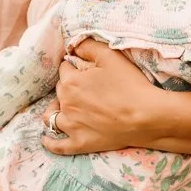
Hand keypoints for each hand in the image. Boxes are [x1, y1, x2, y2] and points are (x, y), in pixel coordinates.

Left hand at [42, 39, 154, 153]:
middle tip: (85, 88)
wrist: (145, 116)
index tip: (85, 70)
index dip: (75, 67)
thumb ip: (88, 46)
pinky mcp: (79, 143)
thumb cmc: (130, 85)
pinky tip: (45, 139)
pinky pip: (58, 145)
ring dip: (55, 110)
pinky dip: (50, 142)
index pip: (65, 69)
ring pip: (52, 116)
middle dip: (68, 87)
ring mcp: (71, 126)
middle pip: (59, 91)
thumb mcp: (110, 56)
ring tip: (62, 108)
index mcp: (70, 81)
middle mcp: (66, 103)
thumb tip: (73, 45)